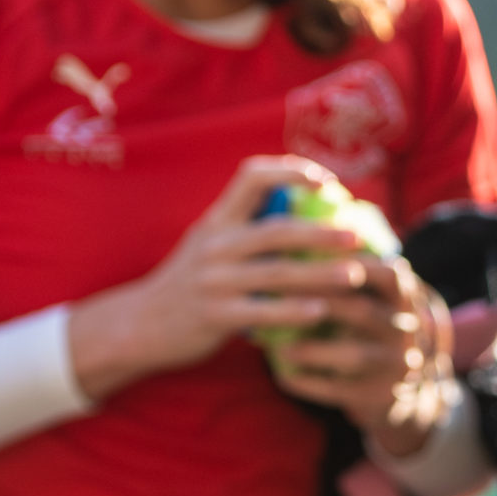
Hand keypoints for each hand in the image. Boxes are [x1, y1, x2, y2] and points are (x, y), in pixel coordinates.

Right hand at [67, 156, 375, 400]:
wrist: (139, 324)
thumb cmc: (190, 282)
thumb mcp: (210, 244)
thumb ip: (247, 226)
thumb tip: (306, 209)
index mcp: (217, 220)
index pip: (252, 176)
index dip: (291, 171)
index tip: (326, 180)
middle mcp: (214, 245)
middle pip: (276, 230)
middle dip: (320, 231)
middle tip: (357, 235)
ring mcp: (213, 281)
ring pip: (276, 273)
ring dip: (319, 273)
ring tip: (355, 275)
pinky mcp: (214, 316)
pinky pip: (261, 312)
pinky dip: (293, 311)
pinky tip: (320, 312)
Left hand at [274, 257, 452, 454]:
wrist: (397, 392)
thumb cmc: (368, 331)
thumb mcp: (374, 301)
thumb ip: (351, 274)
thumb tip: (295, 238)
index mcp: (406, 299)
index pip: (387, 273)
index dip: (350, 263)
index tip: (306, 256)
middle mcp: (408, 330)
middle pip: (360, 311)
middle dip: (315, 303)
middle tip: (274, 297)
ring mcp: (397, 366)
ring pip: (351, 354)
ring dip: (310, 348)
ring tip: (277, 344)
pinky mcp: (379, 396)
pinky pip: (338, 390)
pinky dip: (306, 381)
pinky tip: (281, 373)